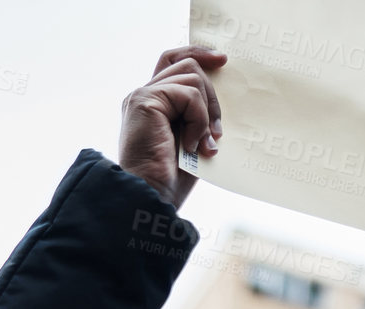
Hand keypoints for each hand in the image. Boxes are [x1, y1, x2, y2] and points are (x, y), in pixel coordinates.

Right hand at [118, 46, 226, 207]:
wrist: (150, 198)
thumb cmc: (169, 182)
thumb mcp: (192, 145)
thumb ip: (198, 120)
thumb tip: (219, 107)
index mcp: (153, 104)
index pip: (173, 61)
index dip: (197, 54)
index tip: (221, 61)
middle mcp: (144, 95)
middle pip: (186, 65)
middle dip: (211, 96)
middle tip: (217, 133)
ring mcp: (143, 95)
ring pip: (191, 77)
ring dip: (205, 113)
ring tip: (203, 146)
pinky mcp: (146, 100)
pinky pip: (188, 94)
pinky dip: (198, 120)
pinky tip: (191, 145)